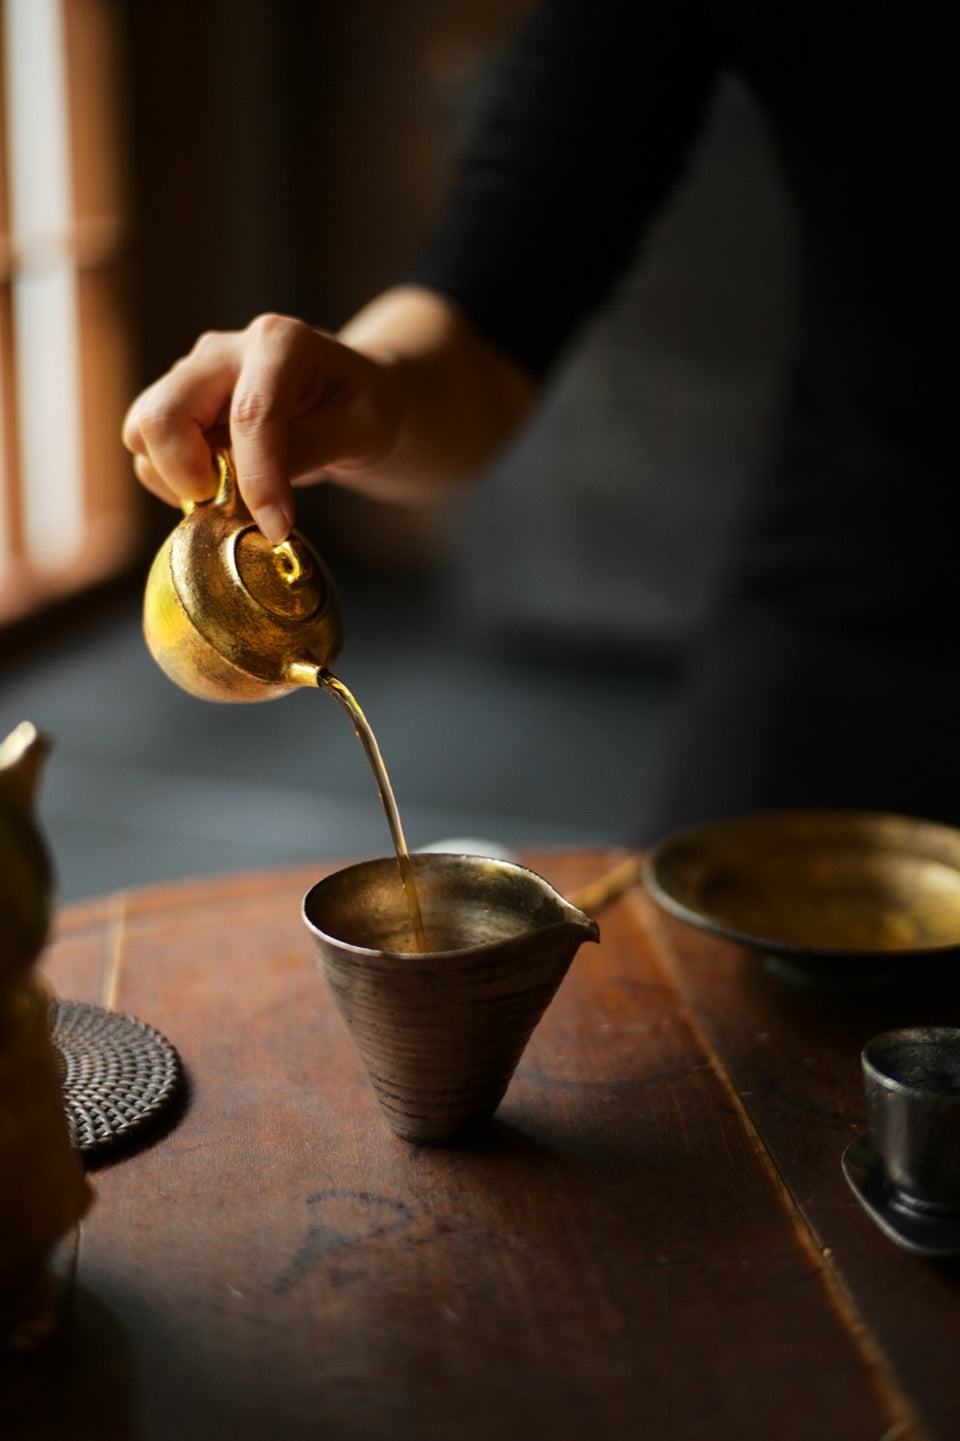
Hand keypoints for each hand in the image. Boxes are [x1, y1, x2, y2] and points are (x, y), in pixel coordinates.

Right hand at [122, 313, 400, 542]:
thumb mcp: (362, 430)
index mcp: (279, 343)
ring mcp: (191, 375)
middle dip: (187, 475)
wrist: (348, 393)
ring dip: (177, 480)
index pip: (251, 415)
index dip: (258, 480)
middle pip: (162, 414)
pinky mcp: (175, 403)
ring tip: (231, 494)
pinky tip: (219, 484)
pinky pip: (146, 451)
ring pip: (141, 433)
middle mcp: (223, 350)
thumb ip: (308, 450)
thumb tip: (253, 492)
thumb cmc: (360, 407)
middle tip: (231, 505)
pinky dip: (172, 480)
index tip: (277, 527)